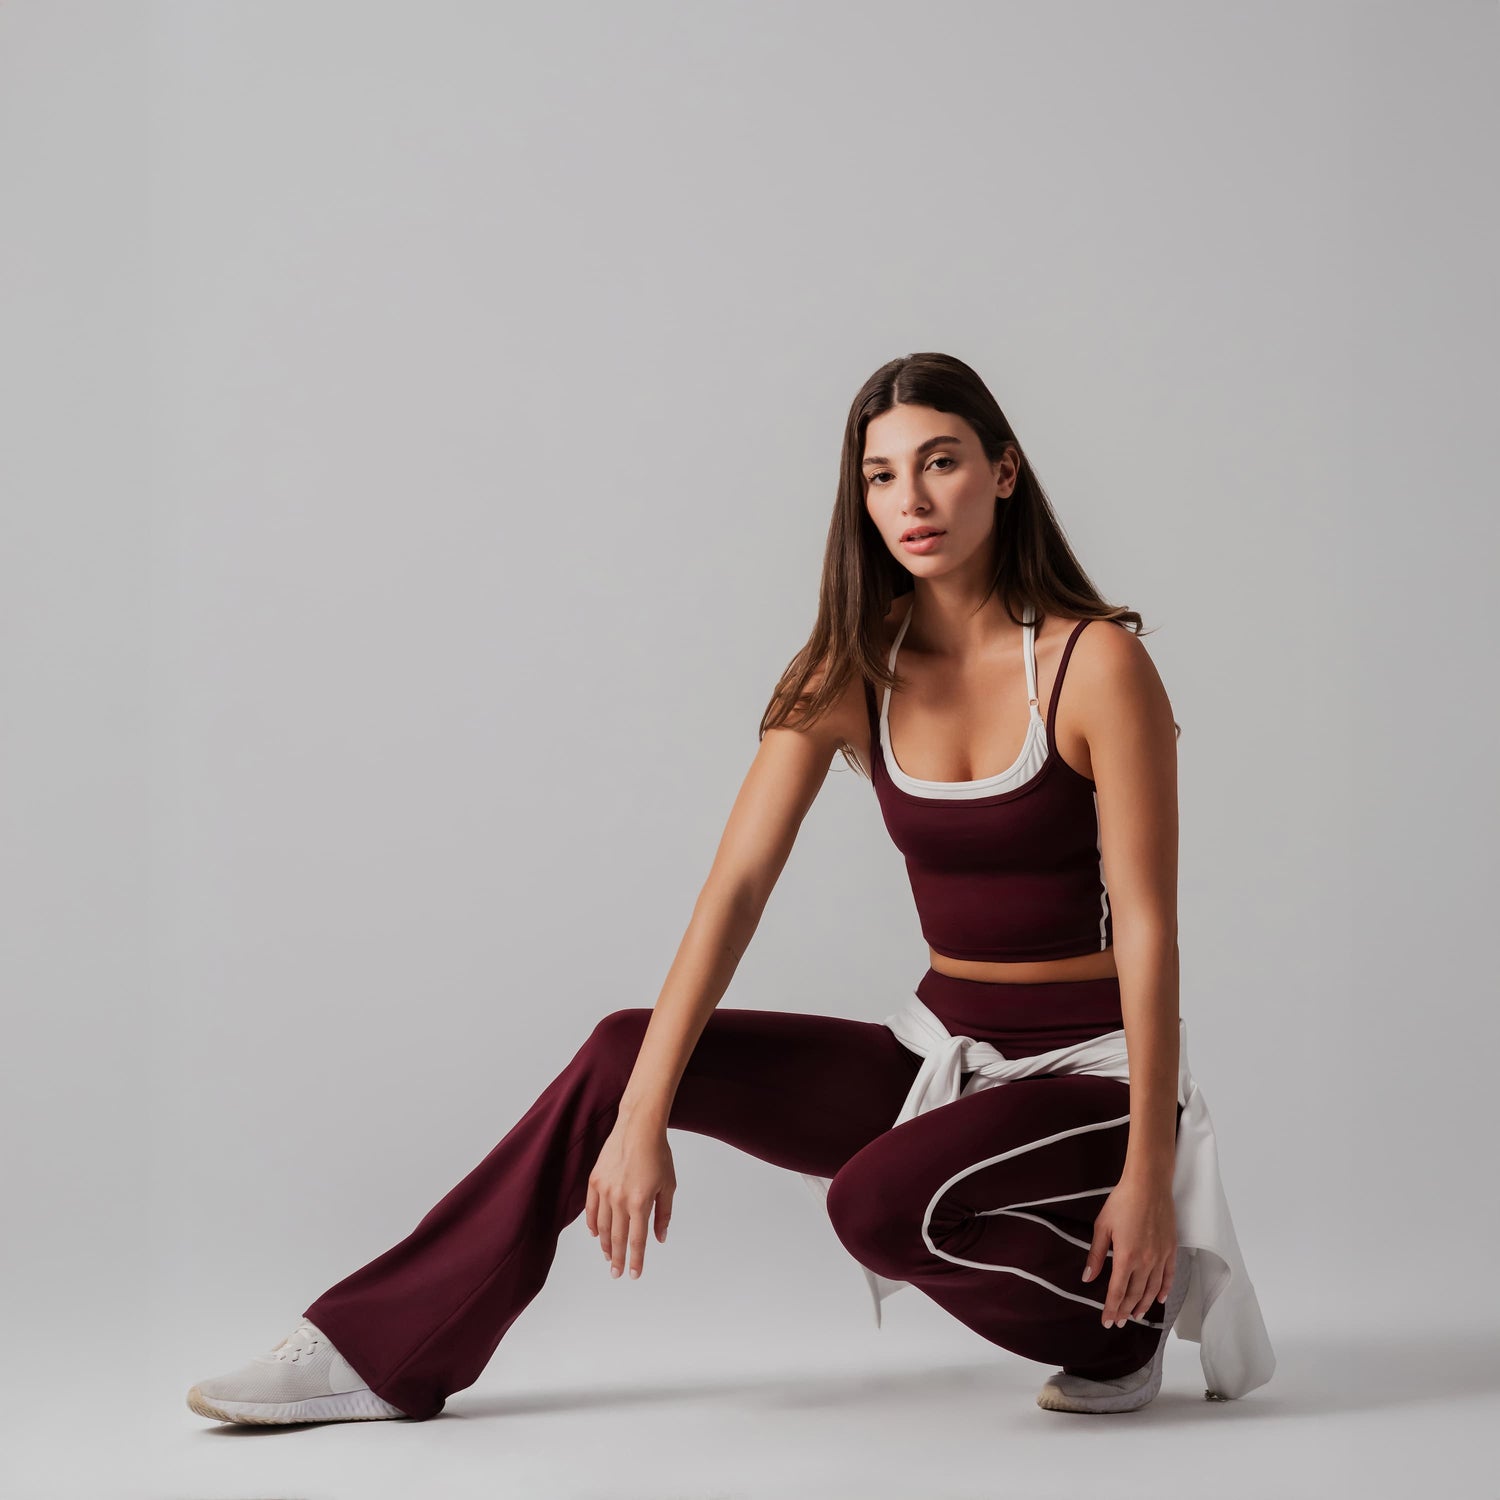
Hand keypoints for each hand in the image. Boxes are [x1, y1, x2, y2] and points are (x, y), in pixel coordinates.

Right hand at [585, 1117, 675, 1280]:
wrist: (638, 1127)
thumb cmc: (658, 1154)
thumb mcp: (669, 1185)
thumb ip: (663, 1215)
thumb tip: (659, 1238)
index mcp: (640, 1202)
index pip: (637, 1240)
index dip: (635, 1260)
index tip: (634, 1274)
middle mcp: (619, 1199)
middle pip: (618, 1238)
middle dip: (618, 1258)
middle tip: (616, 1273)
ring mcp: (604, 1190)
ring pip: (603, 1226)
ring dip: (606, 1244)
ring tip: (609, 1257)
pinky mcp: (595, 1181)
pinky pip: (591, 1209)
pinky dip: (593, 1224)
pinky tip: (596, 1235)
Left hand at [1080, 1174, 1176, 1327]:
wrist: (1148, 1185)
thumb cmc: (1122, 1202)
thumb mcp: (1102, 1227)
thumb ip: (1096, 1255)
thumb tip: (1087, 1278)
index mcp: (1126, 1257)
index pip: (1117, 1291)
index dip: (1111, 1308)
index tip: (1106, 1321)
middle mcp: (1145, 1262)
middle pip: (1135, 1294)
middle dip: (1125, 1311)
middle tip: (1119, 1322)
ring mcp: (1160, 1257)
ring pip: (1152, 1290)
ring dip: (1144, 1305)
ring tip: (1136, 1316)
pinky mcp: (1171, 1250)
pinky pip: (1168, 1277)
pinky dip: (1164, 1290)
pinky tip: (1159, 1299)